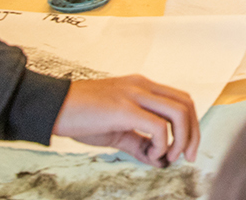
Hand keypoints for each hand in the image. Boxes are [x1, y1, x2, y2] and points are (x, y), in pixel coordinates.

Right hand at [52, 74, 199, 165]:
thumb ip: (138, 143)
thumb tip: (159, 161)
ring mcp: (134, 94)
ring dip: (181, 139)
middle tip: (187, 157)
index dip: (190, 126)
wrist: (52, 106)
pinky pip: (159, 126)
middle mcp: (142, 85)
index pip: (181, 100)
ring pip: (179, 112)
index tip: (185, 150)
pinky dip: (162, 144)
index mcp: (141, 86)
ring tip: (167, 156)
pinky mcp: (124, 108)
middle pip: (186, 104)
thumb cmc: (80, 116)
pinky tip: (150, 154)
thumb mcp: (115, 130)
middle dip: (193, 133)